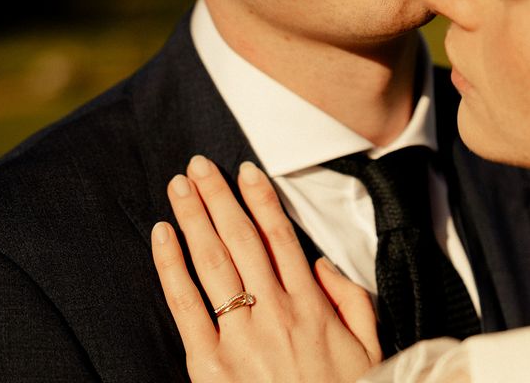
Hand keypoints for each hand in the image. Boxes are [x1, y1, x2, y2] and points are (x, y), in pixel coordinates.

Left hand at [151, 155, 381, 381]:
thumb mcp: (368, 345)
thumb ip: (350, 298)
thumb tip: (321, 261)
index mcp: (311, 304)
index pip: (281, 236)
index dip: (261, 199)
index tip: (246, 170)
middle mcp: (275, 310)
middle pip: (241, 238)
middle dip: (219, 197)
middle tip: (199, 166)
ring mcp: (240, 334)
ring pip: (213, 260)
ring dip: (194, 217)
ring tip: (180, 186)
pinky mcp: (209, 362)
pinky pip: (186, 304)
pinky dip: (171, 266)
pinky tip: (162, 235)